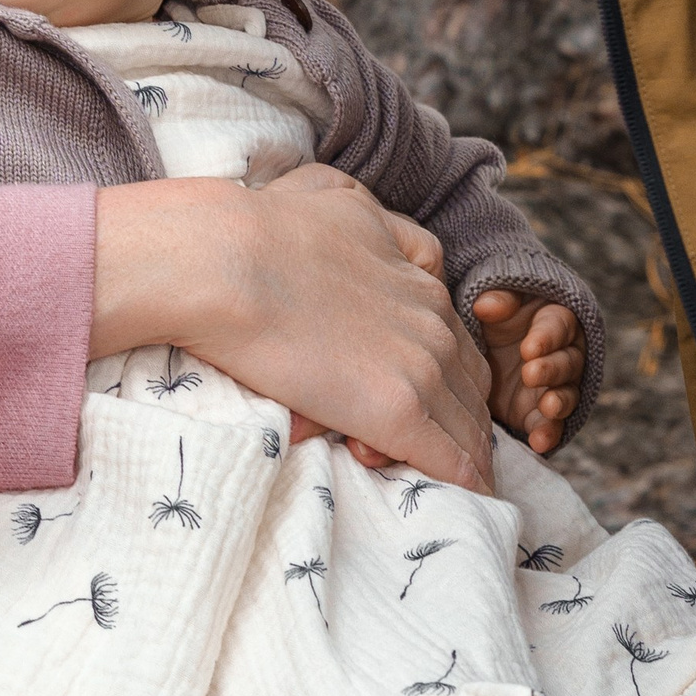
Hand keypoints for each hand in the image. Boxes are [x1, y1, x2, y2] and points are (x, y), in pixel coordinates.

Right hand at [90, 167, 497, 491]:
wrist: (224, 261)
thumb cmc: (255, 229)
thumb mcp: (329, 195)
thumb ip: (358, 209)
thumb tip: (355, 206)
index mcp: (413, 275)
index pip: (453, 336)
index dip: (441, 372)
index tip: (420, 396)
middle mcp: (430, 318)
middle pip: (472, 381)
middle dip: (460, 416)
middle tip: (434, 447)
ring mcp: (419, 364)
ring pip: (469, 422)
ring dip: (461, 451)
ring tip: (453, 481)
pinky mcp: (397, 410)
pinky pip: (451, 459)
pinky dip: (467, 481)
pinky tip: (471, 499)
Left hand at [473, 291, 585, 454]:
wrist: (484, 350)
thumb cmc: (494, 318)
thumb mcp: (494, 302)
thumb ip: (497, 300)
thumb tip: (486, 305)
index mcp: (555, 320)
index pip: (559, 326)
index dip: (547, 337)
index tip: (528, 348)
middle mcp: (563, 354)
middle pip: (568, 362)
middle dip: (552, 369)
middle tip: (530, 374)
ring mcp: (555, 387)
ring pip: (567, 394)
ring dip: (559, 402)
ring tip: (547, 407)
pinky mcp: (542, 414)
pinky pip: (553, 425)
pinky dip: (549, 433)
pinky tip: (539, 442)